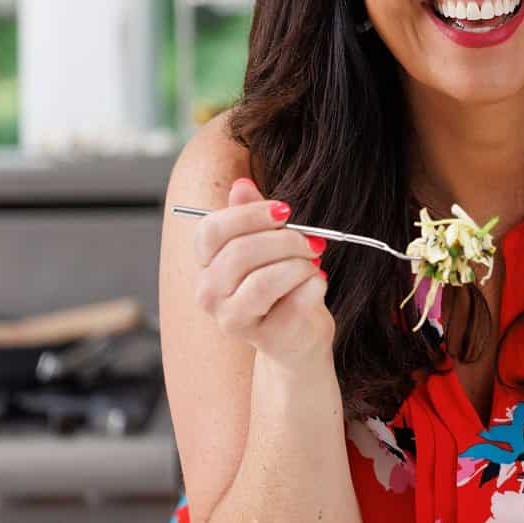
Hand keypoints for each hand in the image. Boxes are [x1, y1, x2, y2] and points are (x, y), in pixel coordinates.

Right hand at [193, 176, 332, 373]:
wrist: (298, 336)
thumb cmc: (282, 285)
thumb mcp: (268, 245)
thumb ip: (253, 216)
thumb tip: (241, 184)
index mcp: (206, 264)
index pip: (211, 230)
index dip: (250, 214)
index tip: (285, 211)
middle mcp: (208, 293)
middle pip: (240, 252)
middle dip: (285, 240)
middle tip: (311, 241)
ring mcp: (232, 320)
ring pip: (265, 280)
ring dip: (300, 265)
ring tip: (313, 265)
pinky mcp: (264, 338)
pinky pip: (295, 301)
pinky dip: (315, 286)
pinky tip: (317, 285)